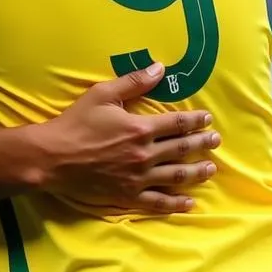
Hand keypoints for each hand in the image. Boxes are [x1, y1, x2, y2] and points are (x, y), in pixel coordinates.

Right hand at [37, 63, 220, 214]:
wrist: (54, 157)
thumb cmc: (76, 123)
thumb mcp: (102, 94)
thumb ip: (134, 82)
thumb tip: (160, 68)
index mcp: (140, 128)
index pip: (176, 123)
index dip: (195, 120)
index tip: (208, 119)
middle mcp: (145, 154)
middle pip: (182, 149)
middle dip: (202, 144)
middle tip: (217, 141)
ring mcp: (138, 178)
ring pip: (176, 176)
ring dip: (196, 172)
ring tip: (211, 169)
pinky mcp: (128, 196)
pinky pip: (158, 202)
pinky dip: (176, 203)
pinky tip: (189, 202)